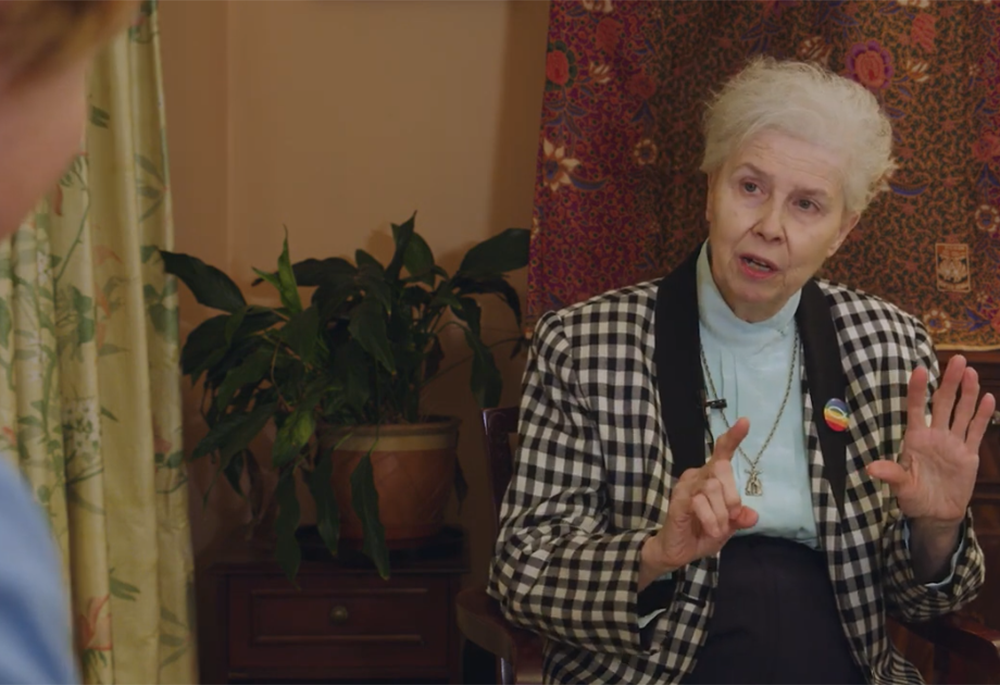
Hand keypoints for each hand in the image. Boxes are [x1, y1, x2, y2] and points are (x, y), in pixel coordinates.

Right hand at [643, 418, 758, 573]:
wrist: (677, 551)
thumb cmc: (701, 533)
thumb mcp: (727, 527)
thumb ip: (739, 518)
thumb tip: (752, 515)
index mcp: (710, 477)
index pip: (722, 453)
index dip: (733, 437)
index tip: (745, 422)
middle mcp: (697, 475)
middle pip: (722, 468)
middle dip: (732, 496)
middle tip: (732, 517)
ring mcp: (685, 486)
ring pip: (712, 487)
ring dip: (721, 513)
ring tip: (717, 530)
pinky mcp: (677, 500)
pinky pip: (699, 502)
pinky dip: (710, 518)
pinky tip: (710, 529)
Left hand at [867, 355, 994, 526]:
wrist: (936, 514)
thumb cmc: (914, 498)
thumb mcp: (901, 487)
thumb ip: (892, 475)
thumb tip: (872, 469)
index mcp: (915, 438)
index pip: (916, 408)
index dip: (917, 390)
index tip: (919, 369)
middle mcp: (935, 435)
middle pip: (943, 403)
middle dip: (949, 382)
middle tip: (957, 359)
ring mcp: (953, 442)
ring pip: (962, 412)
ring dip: (967, 393)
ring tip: (971, 373)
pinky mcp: (969, 453)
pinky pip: (976, 431)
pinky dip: (983, 416)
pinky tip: (989, 398)